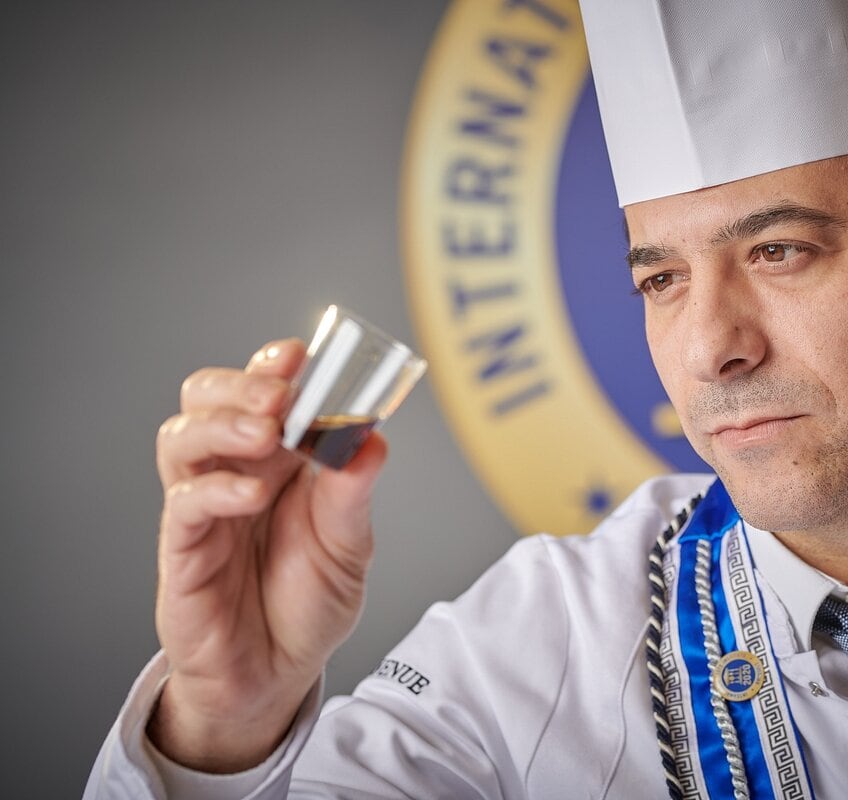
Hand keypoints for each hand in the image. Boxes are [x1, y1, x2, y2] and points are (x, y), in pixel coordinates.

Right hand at [148, 340, 386, 771]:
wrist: (278, 675)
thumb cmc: (307, 604)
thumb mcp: (350, 548)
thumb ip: (353, 494)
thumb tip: (372, 438)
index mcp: (278, 460)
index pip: (262, 393)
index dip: (273, 366)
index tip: (301, 354)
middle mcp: (235, 471)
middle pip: (207, 400)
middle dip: (240, 384)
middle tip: (279, 393)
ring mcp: (204, 507)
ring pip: (181, 438)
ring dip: (223, 424)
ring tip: (266, 432)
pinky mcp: (183, 550)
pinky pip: (184, 504)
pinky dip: (217, 489)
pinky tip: (253, 493)